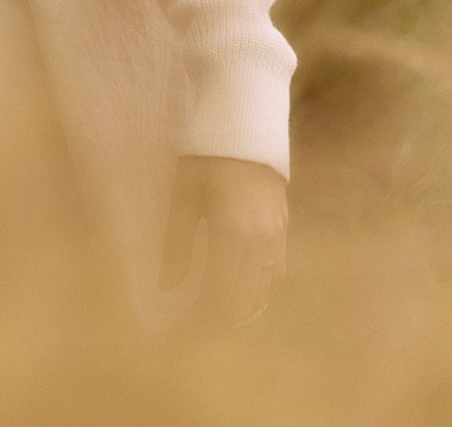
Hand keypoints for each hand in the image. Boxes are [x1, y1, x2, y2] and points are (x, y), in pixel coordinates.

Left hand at [159, 154, 287, 331]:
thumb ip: (176, 242)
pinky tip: (242, 294)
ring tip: (212, 320)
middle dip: (215, 323)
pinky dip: (258, 291)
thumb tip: (167, 287)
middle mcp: (260, 240)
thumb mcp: (182, 193)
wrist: (244, 116)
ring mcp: (277, 234)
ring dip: (239, 311)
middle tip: (190, 333)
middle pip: (242, 301)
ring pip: (263, 292)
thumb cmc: (204, 152)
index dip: (199, 323)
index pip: (218, 297)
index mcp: (232, 233)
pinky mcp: (284, 225)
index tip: (178, 336)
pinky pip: (275, 273)